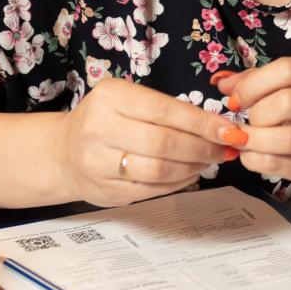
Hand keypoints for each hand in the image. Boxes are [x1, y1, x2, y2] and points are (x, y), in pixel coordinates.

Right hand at [59, 78, 229, 206]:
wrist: (61, 152)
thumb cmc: (105, 121)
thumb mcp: (128, 100)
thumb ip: (166, 109)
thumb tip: (217, 126)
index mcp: (109, 97)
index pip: (164, 110)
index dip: (202, 123)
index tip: (229, 130)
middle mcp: (99, 129)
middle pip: (164, 143)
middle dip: (203, 148)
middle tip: (225, 149)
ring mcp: (98, 164)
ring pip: (159, 170)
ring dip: (194, 167)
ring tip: (209, 160)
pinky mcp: (104, 191)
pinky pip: (151, 189)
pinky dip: (178, 182)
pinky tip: (190, 173)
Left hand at [214, 60, 290, 208]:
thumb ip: (264, 83)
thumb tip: (224, 83)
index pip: (289, 69)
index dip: (254, 84)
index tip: (237, 98)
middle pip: (287, 101)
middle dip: (256, 113)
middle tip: (248, 122)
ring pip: (287, 137)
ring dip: (254, 140)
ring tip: (244, 140)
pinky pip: (282, 163)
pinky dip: (257, 160)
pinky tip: (252, 156)